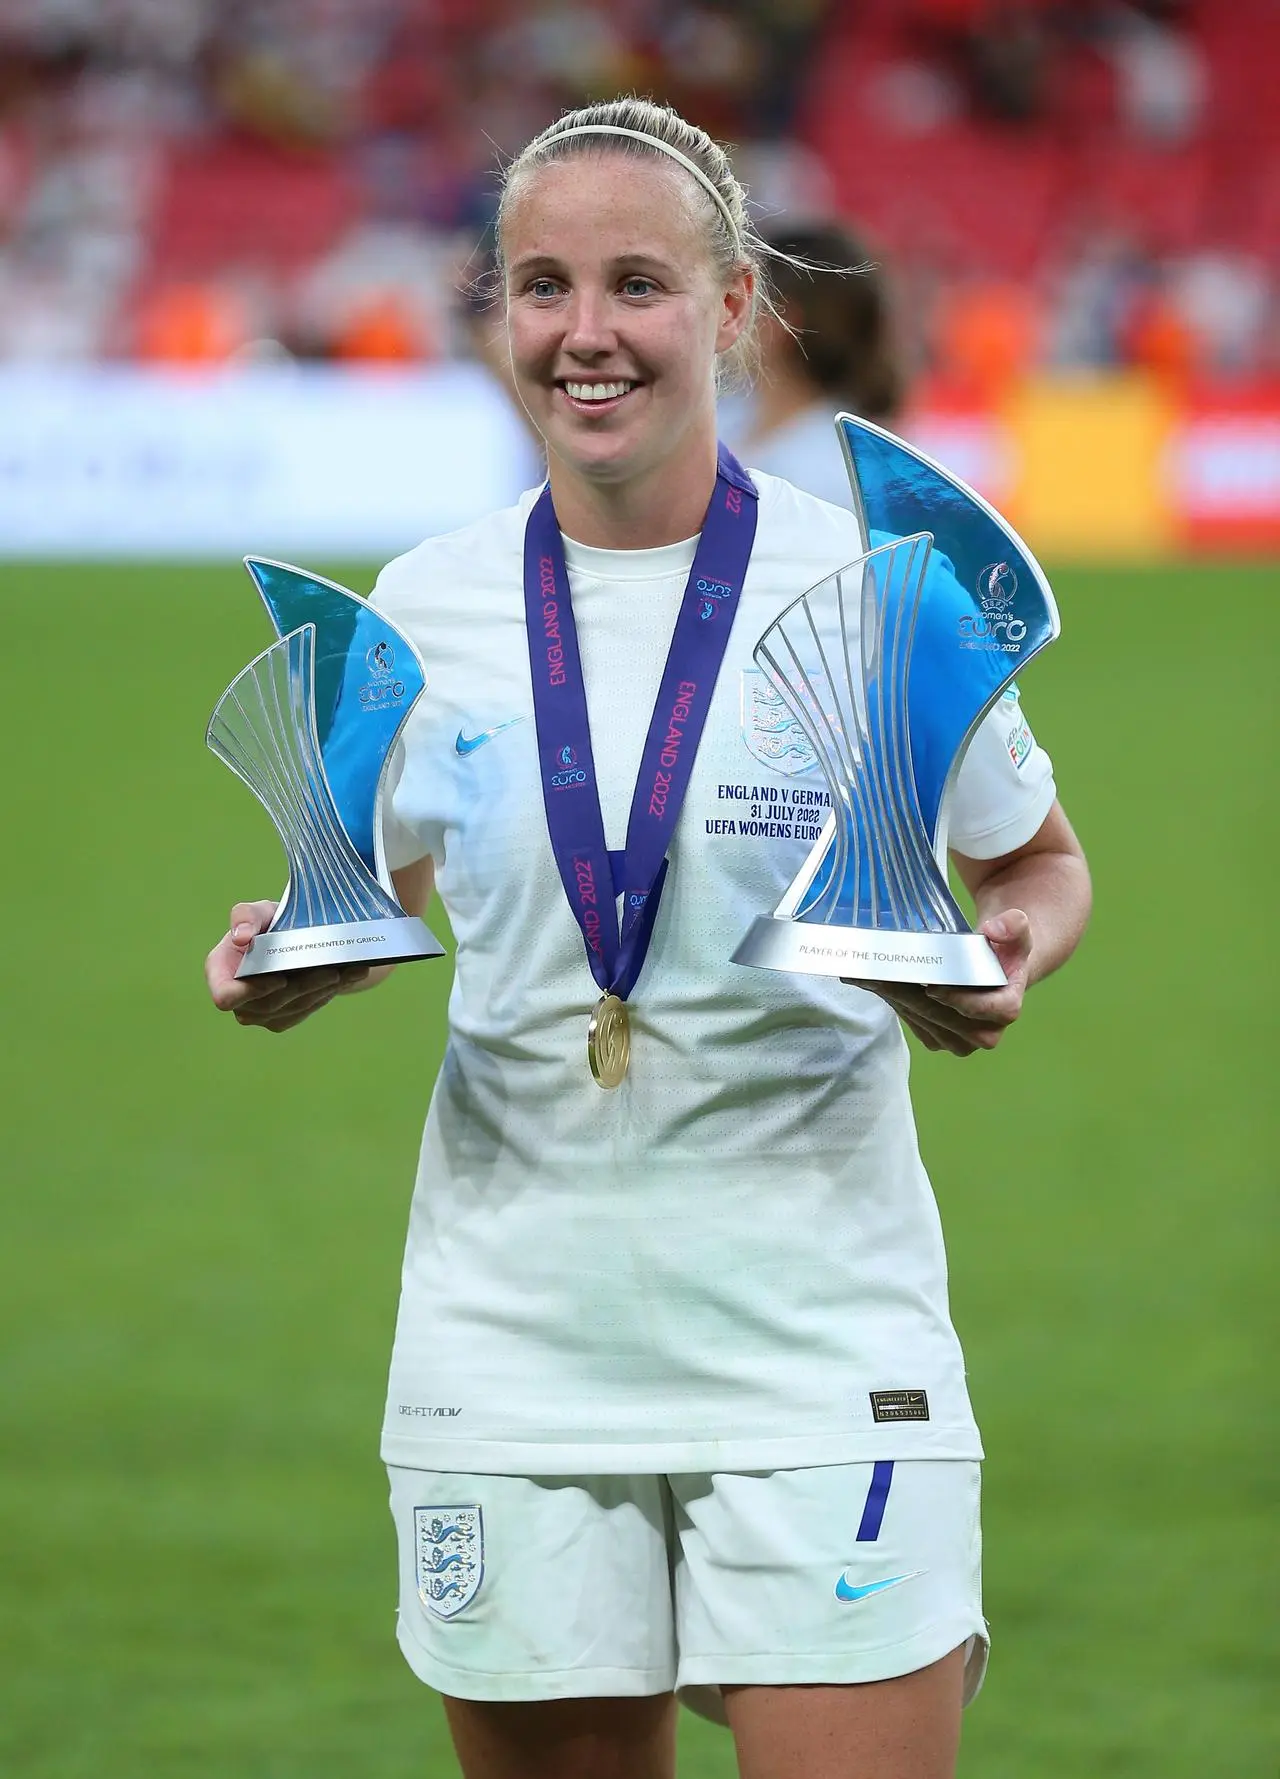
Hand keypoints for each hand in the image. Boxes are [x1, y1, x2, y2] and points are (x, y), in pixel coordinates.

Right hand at [205, 900, 369, 1032]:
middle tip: (329, 972)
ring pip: (292, 1009)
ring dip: (318, 992)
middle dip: (300, 989)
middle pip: (268, 1004)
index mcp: (221, 973)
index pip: (225, 996)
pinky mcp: (284, 1019)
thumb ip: (245, 916)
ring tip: (341, 973)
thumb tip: (242, 937)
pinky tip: (348, 977)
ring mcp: (261, 1014)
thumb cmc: (267, 923)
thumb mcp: (258, 911)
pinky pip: (305, 1011)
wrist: (291, 939)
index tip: (279, 978)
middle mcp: (239, 999)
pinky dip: (327, 994)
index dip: (250, 992)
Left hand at [843, 910, 1032, 1056]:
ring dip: (897, 1000)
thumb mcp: (1015, 931)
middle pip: (947, 1019)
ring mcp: (960, 1040)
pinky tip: (875, 983)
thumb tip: (994, 930)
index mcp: (1008, 1007)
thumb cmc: (1002, 950)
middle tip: (885, 975)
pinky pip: (914, 1024)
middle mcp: (986, 1031)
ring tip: (873, 977)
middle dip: (915, 998)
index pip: (989, 1011)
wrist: (992, 969)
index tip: (933, 986)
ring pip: (926, 1023)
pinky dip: (894, 1003)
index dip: (961, 1001)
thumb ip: (1013, 926)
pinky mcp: (937, 1039)